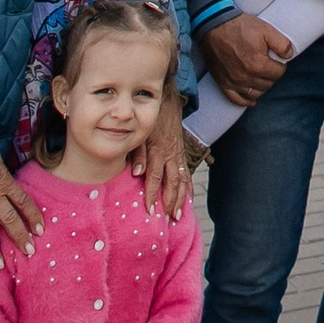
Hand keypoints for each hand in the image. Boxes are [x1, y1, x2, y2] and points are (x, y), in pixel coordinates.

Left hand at [143, 90, 192, 213]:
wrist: (168, 102)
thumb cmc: (149, 119)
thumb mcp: (140, 133)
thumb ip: (138, 154)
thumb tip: (136, 173)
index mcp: (158, 150)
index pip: (156, 177)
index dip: (152, 194)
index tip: (150, 210)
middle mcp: (171, 155)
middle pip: (172, 182)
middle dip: (170, 202)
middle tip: (167, 220)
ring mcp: (179, 155)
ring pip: (183, 180)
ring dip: (181, 199)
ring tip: (178, 216)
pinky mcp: (182, 154)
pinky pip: (187, 173)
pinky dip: (187, 188)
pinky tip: (187, 201)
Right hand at [203, 13, 292, 108]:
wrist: (213, 26)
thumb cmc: (239, 27)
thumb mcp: (265, 29)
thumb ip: (282, 44)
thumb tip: (290, 55)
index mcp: (258, 65)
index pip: (278, 73)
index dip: (281, 66)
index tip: (278, 60)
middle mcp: (246, 77)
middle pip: (268, 84)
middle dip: (271, 76)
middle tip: (269, 67)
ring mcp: (233, 82)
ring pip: (255, 93)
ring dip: (261, 87)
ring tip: (262, 78)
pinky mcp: (222, 83)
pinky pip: (236, 100)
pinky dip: (246, 101)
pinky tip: (252, 99)